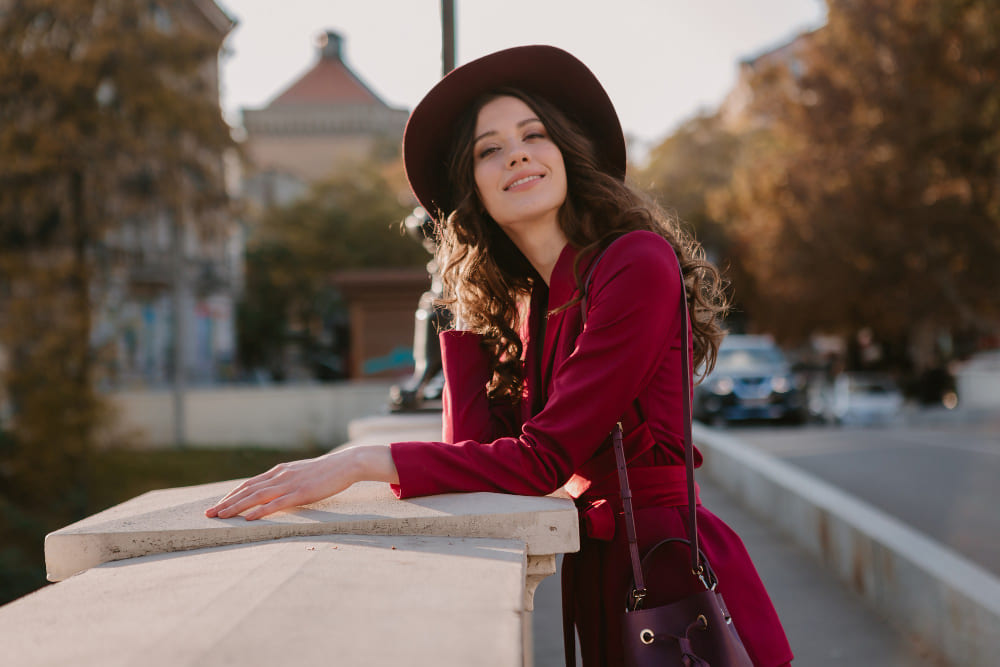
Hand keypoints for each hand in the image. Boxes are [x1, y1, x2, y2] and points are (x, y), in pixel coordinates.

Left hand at [204, 446, 397, 520]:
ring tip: (221, 517)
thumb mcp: (302, 474)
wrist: (347, 464)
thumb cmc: (327, 471)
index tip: (218, 505)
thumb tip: (275, 493)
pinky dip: (260, 511)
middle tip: (208, 514)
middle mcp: (280, 476)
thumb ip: (287, 481)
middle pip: (247, 490)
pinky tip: (249, 519)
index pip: (248, 484)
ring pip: (256, 497)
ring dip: (236, 507)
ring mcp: (290, 484)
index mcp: (279, 471)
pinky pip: (276, 504)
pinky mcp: (301, 493)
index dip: (231, 495)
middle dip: (226, 502)